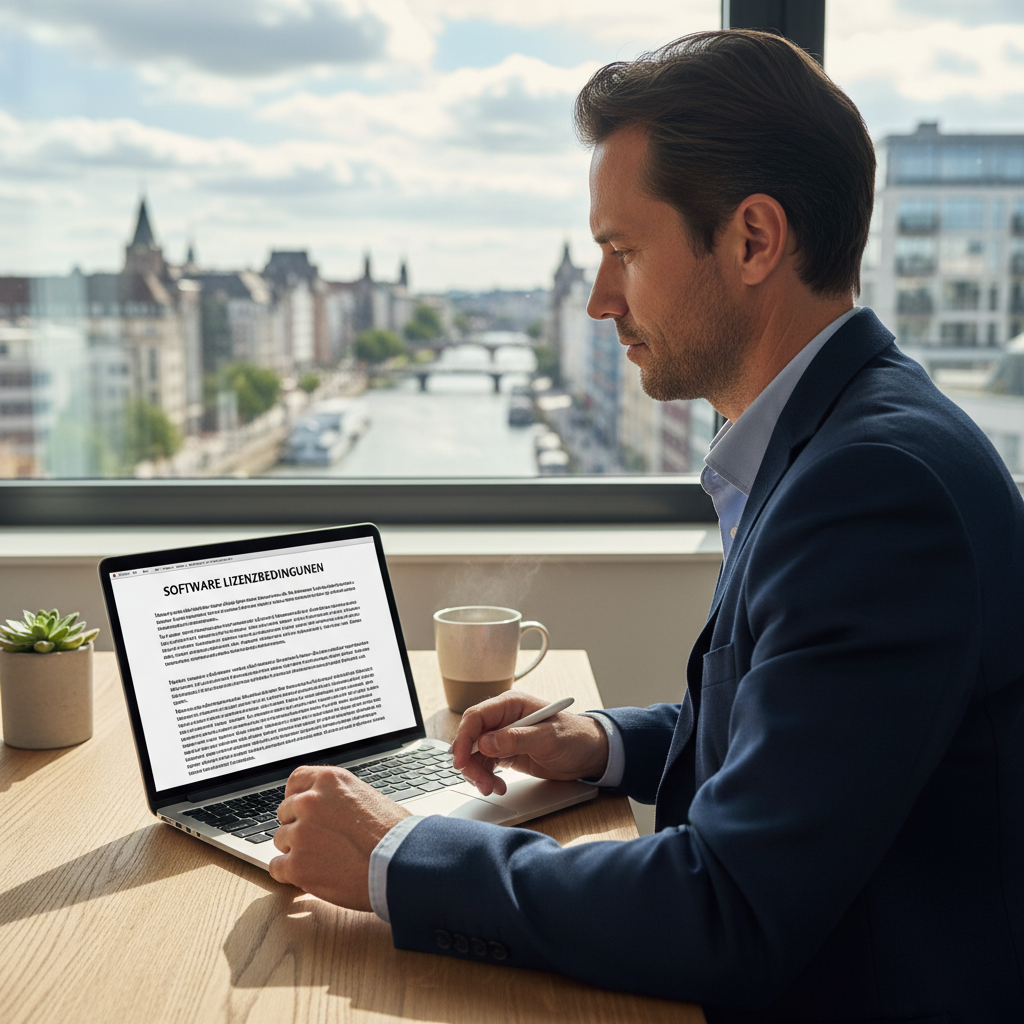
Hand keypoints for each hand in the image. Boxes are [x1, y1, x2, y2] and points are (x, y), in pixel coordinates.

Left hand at [268, 765, 409, 909]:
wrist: (401, 863)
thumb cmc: (395, 834)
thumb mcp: (367, 796)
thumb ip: (339, 798)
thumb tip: (327, 810)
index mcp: (329, 780)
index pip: (295, 781)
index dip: (298, 797)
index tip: (303, 810)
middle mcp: (310, 801)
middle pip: (286, 812)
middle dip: (299, 825)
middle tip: (319, 840)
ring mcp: (301, 833)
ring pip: (281, 840)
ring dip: (296, 850)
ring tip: (322, 859)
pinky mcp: (297, 865)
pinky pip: (276, 867)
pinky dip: (289, 873)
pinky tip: (308, 874)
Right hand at [451, 690, 608, 796]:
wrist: (590, 753)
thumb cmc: (574, 737)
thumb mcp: (547, 738)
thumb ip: (516, 739)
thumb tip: (484, 743)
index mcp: (511, 704)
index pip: (475, 717)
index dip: (463, 738)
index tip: (460, 761)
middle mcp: (503, 718)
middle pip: (471, 737)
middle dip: (470, 762)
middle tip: (481, 783)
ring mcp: (503, 736)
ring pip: (475, 754)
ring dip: (479, 774)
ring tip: (493, 788)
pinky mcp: (506, 752)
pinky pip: (485, 765)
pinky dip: (487, 778)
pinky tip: (499, 787)